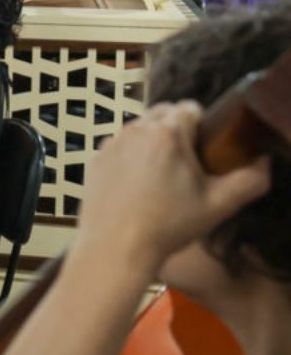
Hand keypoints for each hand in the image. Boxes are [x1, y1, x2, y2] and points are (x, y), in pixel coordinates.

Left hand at [77, 102, 270, 274]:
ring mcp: (111, 143)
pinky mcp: (95, 158)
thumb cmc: (166, 226)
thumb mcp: (219, 205)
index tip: (205, 148)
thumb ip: (249, 180)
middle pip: (163, 113)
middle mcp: (136, 131)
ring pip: (139, 129)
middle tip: (188, 162)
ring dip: (153, 142)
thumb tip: (260, 163)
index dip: (203, 125)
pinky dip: (130, 157)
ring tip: (163, 176)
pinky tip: (138, 185)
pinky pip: (119, 147)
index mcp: (168, 134)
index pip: (191, 107)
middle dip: (178, 130)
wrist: (115, 247)